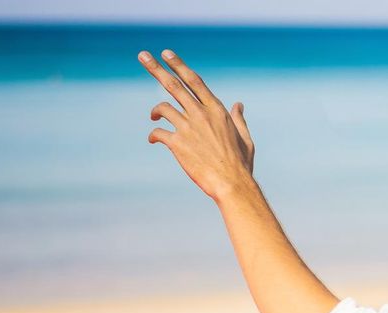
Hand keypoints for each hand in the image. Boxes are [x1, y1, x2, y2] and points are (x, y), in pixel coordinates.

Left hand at [139, 49, 255, 199]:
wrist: (231, 183)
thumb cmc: (241, 163)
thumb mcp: (245, 138)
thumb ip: (239, 119)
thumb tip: (239, 104)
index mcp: (217, 110)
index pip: (194, 80)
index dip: (179, 65)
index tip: (167, 54)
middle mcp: (201, 114)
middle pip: (173, 85)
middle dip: (156, 69)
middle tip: (142, 55)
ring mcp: (188, 128)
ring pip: (163, 108)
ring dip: (155, 110)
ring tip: (153, 114)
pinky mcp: (177, 144)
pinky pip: (158, 132)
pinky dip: (154, 135)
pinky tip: (154, 139)